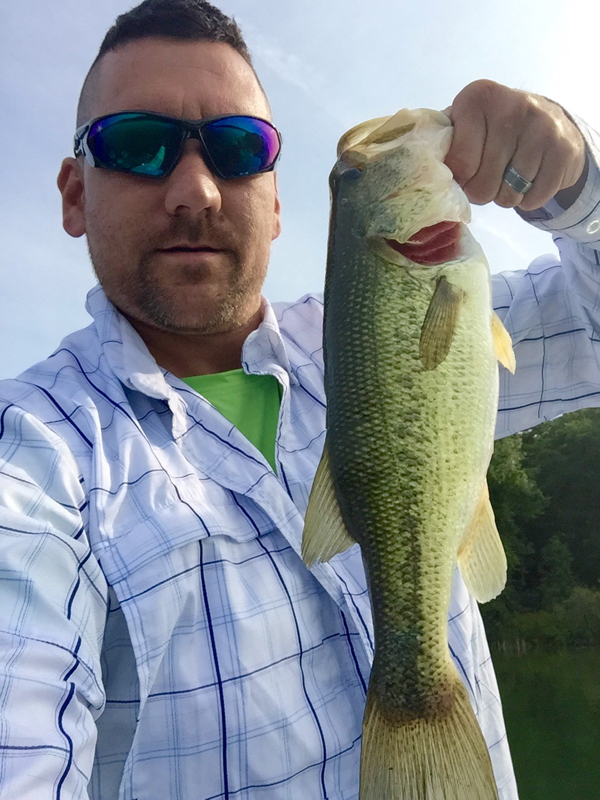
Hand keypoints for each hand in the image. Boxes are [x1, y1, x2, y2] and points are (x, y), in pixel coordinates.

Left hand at [443, 79, 586, 211]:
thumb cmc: (493, 129)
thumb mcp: (466, 123)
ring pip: (509, 195)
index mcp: (478, 97)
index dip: (459, 178)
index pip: (459, 163)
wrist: (549, 120)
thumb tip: (425, 175)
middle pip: (484, 184)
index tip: (463, 174)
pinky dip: (527, 200)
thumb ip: (445, 144)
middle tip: (486, 181)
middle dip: (481, 192)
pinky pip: (534, 198)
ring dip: (504, 197)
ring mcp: (542, 127)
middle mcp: (512, 106)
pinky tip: (527, 181)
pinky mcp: (564, 149)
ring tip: (506, 179)